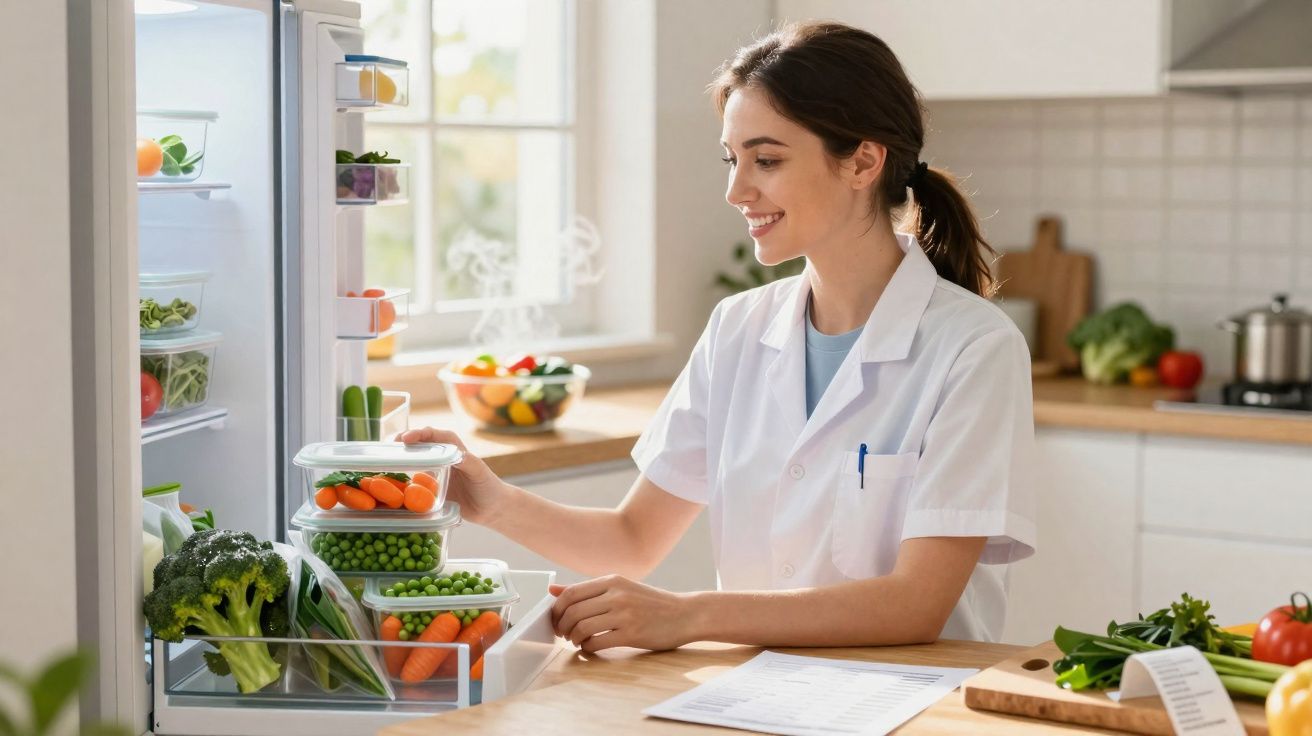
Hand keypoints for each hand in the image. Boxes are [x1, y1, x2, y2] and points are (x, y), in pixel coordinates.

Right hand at [397, 427, 512, 524]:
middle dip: (403, 443)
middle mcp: (442, 458)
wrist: (492, 510)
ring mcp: (436, 474)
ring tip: (384, 461)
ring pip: (414, 461)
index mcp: (454, 449)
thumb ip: (471, 463)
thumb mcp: (481, 473)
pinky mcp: (432, 489)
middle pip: (420, 445)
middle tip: (388, 447)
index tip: (406, 438)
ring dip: (400, 459)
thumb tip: (458, 455)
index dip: (420, 434)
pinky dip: (402, 481)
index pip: (435, 435)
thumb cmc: (490, 487)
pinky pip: (414, 482)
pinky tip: (391, 484)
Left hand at [549, 575, 695, 652]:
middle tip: (564, 634)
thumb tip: (552, 589)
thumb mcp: (621, 588)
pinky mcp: (632, 634)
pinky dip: (588, 648)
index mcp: (612, 581)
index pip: (571, 593)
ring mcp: (624, 614)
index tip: (556, 620)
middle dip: (562, 626)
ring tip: (577, 641)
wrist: (685, 614)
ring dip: (574, 639)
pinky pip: (597, 642)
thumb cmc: (652, 603)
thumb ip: (588, 590)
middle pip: (573, 611)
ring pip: (582, 627)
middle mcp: (617, 594)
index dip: (557, 610)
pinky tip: (591, 648)